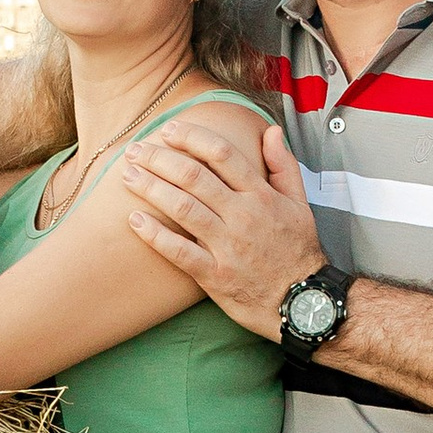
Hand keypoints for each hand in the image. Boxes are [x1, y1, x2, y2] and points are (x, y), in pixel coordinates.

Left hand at [123, 117, 323, 339]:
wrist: (304, 302)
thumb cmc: (298, 250)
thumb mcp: (300, 204)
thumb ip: (284, 165)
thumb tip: (271, 131)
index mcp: (261, 195)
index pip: (222, 154)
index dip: (192, 137)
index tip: (170, 130)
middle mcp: (243, 216)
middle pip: (194, 177)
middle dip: (160, 159)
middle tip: (136, 150)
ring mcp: (228, 246)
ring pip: (183, 208)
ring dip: (151, 188)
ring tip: (128, 175)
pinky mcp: (215, 275)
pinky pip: (179, 252)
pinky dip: (155, 236)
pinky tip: (135, 221)